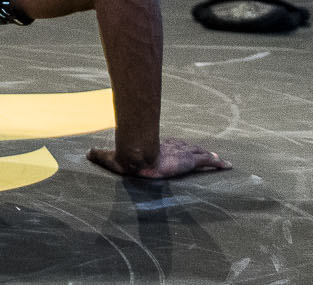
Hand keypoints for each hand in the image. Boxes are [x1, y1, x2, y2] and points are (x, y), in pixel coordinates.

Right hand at [88, 137, 230, 178]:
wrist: (137, 156)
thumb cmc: (126, 157)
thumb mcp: (112, 158)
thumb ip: (101, 155)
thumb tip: (86, 152)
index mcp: (156, 148)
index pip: (170, 147)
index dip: (178, 149)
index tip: (184, 150)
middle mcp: (171, 148)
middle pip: (188, 149)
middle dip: (197, 152)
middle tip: (207, 156)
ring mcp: (181, 153)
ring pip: (199, 154)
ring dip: (210, 158)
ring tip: (221, 162)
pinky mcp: (188, 160)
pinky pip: (206, 161)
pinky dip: (217, 163)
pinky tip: (226, 166)